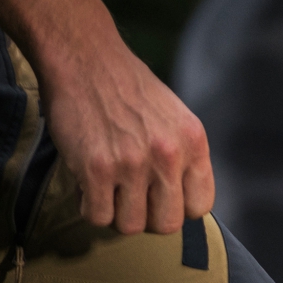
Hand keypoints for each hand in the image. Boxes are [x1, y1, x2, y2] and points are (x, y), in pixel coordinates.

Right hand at [0, 0, 214, 234]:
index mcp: (193, 142)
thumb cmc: (127, 89)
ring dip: (116, 213)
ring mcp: (132, 163)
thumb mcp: (174, 117)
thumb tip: (185, 204)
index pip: (199, 207)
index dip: (176, 207)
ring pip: (130, 226)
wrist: (83, 55)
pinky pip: (97, 216)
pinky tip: (88, 185)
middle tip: (129, 196)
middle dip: (146, 217)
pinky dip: (90, 207)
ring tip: (107, 188)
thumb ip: (184, 157)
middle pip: (166, 224)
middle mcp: (168, 155)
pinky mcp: (96, 168)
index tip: (159, 196)